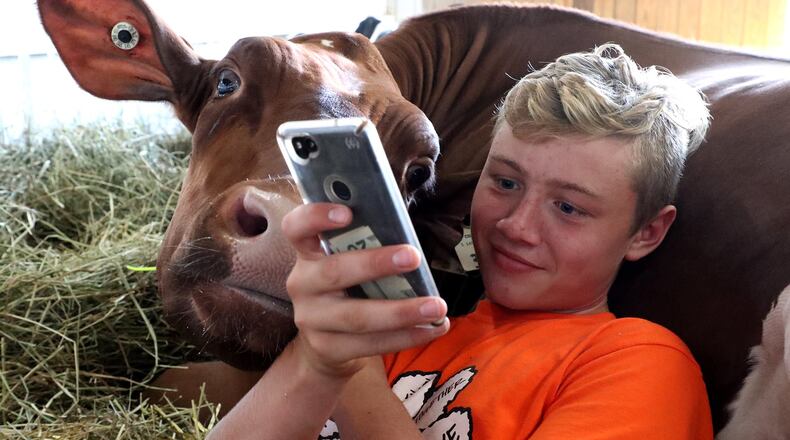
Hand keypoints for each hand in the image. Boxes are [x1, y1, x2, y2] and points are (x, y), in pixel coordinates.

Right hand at [281, 203, 449, 378]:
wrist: (325, 342)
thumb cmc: (348, 287)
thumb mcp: (348, 261)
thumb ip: (366, 245)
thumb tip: (408, 237)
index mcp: (308, 253)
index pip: (296, 227)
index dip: (316, 217)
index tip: (347, 213)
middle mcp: (302, 284)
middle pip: (334, 271)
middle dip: (375, 264)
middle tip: (414, 257)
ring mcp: (310, 319)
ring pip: (356, 316)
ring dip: (401, 311)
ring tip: (437, 306)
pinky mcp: (327, 348)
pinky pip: (369, 344)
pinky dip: (405, 337)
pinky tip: (432, 329)